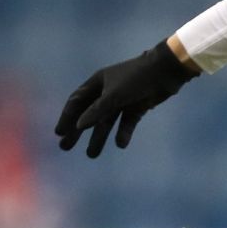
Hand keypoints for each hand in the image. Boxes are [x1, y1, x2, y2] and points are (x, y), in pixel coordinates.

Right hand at [55, 40, 198, 156]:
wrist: (167, 71)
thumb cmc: (136, 79)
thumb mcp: (114, 95)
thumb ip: (96, 111)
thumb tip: (78, 126)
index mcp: (98, 82)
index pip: (77, 102)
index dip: (67, 117)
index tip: (59, 133)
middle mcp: (108, 91)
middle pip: (89, 114)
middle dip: (78, 131)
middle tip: (66, 148)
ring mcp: (123, 99)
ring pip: (107, 121)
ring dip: (99, 137)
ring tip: (91, 155)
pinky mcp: (138, 106)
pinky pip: (126, 122)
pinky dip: (123, 132)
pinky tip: (121, 144)